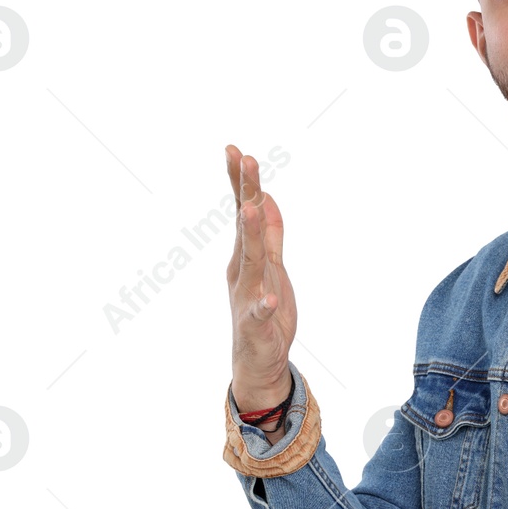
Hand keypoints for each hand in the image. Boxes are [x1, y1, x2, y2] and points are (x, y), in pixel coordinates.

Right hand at [226, 145, 297, 413]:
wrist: (259, 359)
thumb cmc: (265, 309)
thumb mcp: (272, 266)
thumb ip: (271, 233)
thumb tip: (267, 198)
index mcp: (246, 255)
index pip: (244, 211)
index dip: (241, 182)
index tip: (235, 149)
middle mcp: (243, 270)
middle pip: (246, 225)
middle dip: (246, 192)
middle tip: (246, 159)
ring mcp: (248, 295)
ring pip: (252, 260)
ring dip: (251, 234)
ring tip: (251, 209)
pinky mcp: (257, 323)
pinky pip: (260, 313)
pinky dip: (264, 306)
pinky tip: (269, 301)